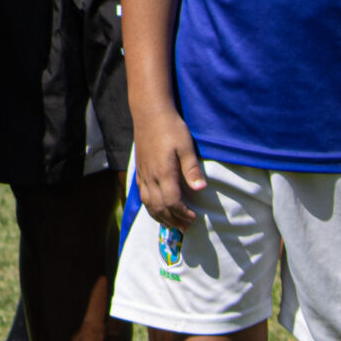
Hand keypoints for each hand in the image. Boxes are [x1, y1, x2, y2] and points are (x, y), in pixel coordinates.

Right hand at [133, 107, 207, 230]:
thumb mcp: (186, 146)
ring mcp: (143, 174)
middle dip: (173, 220)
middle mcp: (151, 177)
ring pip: (148, 203)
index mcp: (163, 173)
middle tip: (185, 228)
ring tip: (172, 224)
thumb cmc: (171, 128)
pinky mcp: (139, 170)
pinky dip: (149, 207)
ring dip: (160, 217)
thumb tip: (201, 189)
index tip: (194, 219)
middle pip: (159, 207)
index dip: (182, 214)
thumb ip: (191, 169)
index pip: (172, 202)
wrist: (149, 113)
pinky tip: (156, 208)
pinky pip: (142, 195)